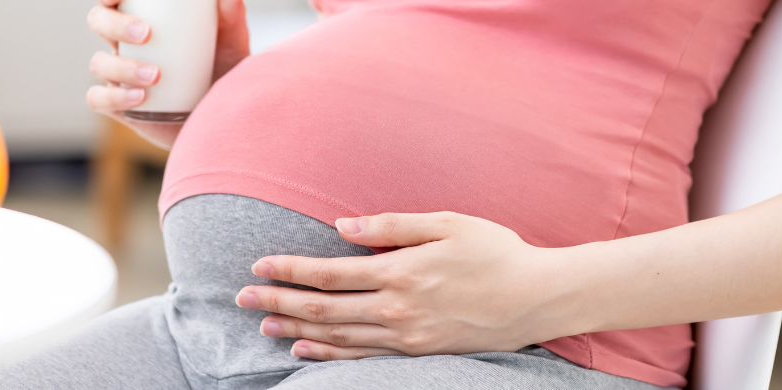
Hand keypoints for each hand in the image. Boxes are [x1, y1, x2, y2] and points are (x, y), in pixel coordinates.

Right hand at [85, 0, 249, 147]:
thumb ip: (231, 17)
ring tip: (156, 75)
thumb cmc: (224, 72)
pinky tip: (140, 98)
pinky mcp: (120, 106)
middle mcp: (127, 43)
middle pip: (99, 21)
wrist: (223, 119)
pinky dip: (115, 97)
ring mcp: (120, 75)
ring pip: (99, 63)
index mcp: (144, 17)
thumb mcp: (232, 43)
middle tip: (145, 33)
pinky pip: (99, 100)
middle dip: (114, 24)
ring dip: (121, 66)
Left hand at [235, 212, 593, 360]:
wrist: (539, 298)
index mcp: (401, 271)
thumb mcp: (447, 223)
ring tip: (264, 325)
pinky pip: (363, 357)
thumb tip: (340, 228)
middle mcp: (398, 309)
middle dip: (278, 303)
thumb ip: (391, 226)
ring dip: (296, 330)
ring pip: (338, 337)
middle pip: (323, 309)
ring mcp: (407, 337)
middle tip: (242, 299)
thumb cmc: (495, 251)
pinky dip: (329, 355)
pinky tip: (306, 349)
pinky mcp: (419, 353)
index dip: (289, 271)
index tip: (258, 267)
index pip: (329, 273)